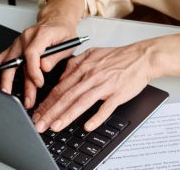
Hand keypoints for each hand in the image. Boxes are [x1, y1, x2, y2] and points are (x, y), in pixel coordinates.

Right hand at [0, 0, 82, 108]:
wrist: (57, 19)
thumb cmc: (63, 31)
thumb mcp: (69, 43)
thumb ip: (55, 57)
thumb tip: (43, 68)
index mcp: (41, 34)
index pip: (32, 54)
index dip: (34, 71)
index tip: (38, 83)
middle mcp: (26, 37)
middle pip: (16, 60)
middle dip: (17, 81)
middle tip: (19, 98)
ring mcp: (18, 41)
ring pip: (7, 61)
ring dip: (3, 78)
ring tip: (3, 93)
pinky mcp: (15, 46)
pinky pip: (2, 57)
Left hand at [31, 42, 153, 132]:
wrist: (141, 57)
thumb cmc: (118, 57)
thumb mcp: (92, 54)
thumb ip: (74, 64)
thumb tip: (61, 77)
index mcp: (84, 68)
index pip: (60, 88)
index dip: (47, 102)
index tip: (37, 114)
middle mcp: (92, 77)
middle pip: (67, 96)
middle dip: (51, 112)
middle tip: (40, 125)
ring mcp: (105, 85)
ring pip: (82, 102)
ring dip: (67, 115)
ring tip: (55, 126)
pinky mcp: (118, 93)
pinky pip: (106, 107)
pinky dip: (97, 117)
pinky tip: (88, 126)